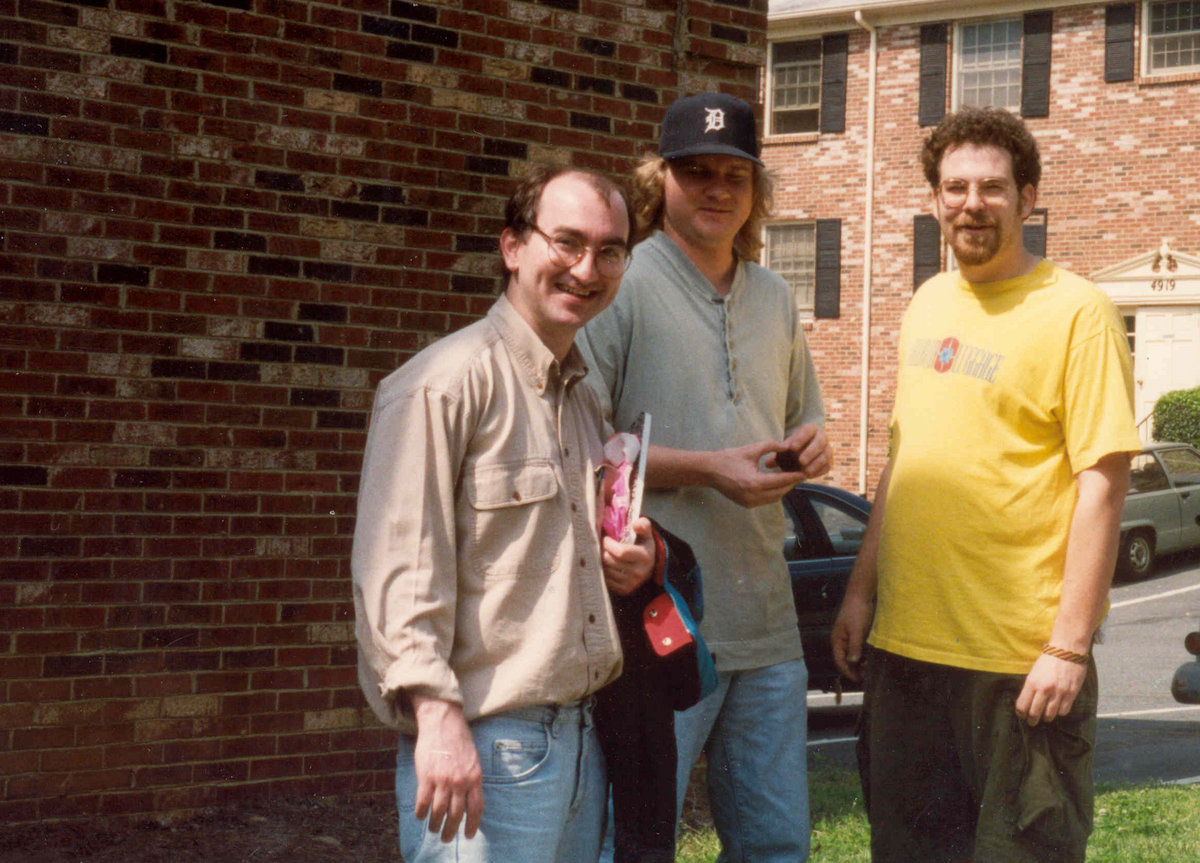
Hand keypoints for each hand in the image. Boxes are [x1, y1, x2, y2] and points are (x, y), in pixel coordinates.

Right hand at [411, 697, 483, 841]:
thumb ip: (472, 779)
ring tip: (433, 829)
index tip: (468, 835)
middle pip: (456, 815)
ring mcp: (442, 779)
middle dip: (451, 830)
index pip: (476, 809)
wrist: (443, 721)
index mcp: (475, 777)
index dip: (472, 825)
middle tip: (446, 838)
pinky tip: (420, 816)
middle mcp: (460, 781)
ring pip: (438, 812)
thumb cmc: (459, 739)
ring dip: (435, 824)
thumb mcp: (473, 759)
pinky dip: (421, 812)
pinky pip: (423, 801)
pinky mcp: (426, 776)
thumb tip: (469, 801)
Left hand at [602, 517, 655, 595]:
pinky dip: (604, 572)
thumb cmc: (644, 546)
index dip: (609, 544)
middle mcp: (639, 572)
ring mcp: (632, 583)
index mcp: (644, 557)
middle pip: (610, 561)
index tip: (606, 539)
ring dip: (601, 561)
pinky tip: (606, 565)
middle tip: (601, 546)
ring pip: (606, 571)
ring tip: (603, 554)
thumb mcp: (647, 534)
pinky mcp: (625, 590)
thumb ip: (643, 525)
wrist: (651, 566)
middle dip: (603, 551)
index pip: (621, 552)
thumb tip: (635, 525)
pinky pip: (607, 580)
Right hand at [710, 439, 803, 507]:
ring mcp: (749, 502)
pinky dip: (774, 492)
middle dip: (792, 483)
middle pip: (780, 491)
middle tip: (802, 474)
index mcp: (754, 482)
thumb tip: (787, 446)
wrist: (709, 471)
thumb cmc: (729, 458)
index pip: (781, 480)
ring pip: (775, 498)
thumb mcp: (750, 449)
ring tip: (792, 478)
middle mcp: (752, 496)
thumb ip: (770, 446)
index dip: (795, 476)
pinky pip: (766, 500)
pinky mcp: (747, 504)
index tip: (806, 470)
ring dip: (784, 489)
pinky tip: (779, 483)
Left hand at [774, 423, 831, 479]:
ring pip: (825, 455)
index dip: (801, 438)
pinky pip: (827, 466)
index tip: (792, 448)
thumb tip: (768, 463)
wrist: (800, 457)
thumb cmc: (790, 450)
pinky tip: (809, 476)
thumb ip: (777, 453)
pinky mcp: (830, 461)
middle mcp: (822, 437)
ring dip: (816, 464)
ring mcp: (827, 449)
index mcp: (810, 429)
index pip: (809, 430)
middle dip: (810, 451)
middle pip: (820, 442)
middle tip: (801, 461)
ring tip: (805, 472)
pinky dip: (819, 471)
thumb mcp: (784, 448)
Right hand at [831, 595, 872, 682]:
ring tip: (869, 668)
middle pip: (844, 660)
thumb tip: (852, 662)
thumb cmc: (857, 611)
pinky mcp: (854, 633)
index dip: (848, 672)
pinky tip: (870, 657)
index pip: (839, 661)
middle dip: (853, 669)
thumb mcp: (857, 630)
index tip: (858, 680)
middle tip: (866, 676)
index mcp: (837, 640)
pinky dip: (862, 655)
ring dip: (858, 663)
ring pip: (851, 654)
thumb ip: (854, 647)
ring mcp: (847, 636)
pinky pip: (856, 648)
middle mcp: (840, 640)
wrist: (860, 595)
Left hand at [1014, 653, 1087, 725]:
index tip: (1022, 715)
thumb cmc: (1048, 660)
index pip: (1022, 705)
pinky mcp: (1071, 694)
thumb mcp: (1034, 672)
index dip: (1021, 713)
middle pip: (1035, 713)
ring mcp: (1058, 692)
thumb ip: (1031, 687)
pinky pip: (1064, 711)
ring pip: (1050, 715)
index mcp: (1032, 683)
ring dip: (1046, 717)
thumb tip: (1027, 702)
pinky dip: (1060, 712)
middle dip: (1032, 720)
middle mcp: (1044, 689)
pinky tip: (1058, 708)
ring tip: (1045, 716)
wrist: (1067, 650)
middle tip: (1032, 722)